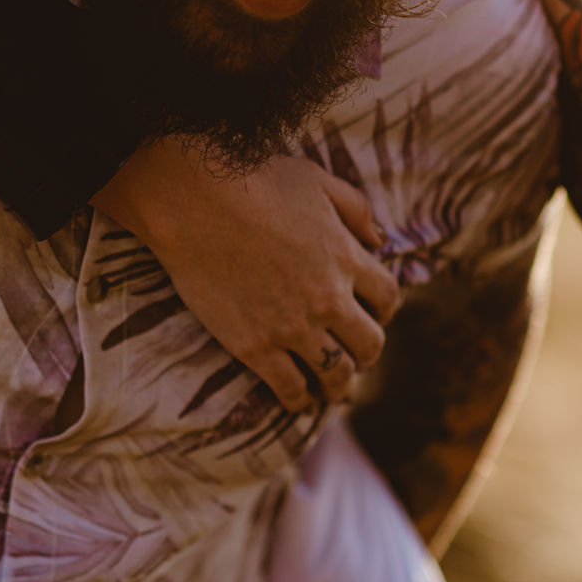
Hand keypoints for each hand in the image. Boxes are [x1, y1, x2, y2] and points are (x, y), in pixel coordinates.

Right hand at [92, 138, 400, 411]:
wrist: (194, 203)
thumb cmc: (253, 181)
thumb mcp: (317, 181)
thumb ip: (356, 209)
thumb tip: (379, 240)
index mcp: (346, 258)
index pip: (387, 298)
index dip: (384, 309)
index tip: (373, 314)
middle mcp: (328, 299)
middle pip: (369, 343)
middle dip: (366, 352)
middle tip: (357, 355)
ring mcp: (293, 327)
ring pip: (335, 374)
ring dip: (339, 384)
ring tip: (333, 389)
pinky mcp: (256, 347)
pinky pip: (290, 388)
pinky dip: (299, 399)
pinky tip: (297, 400)